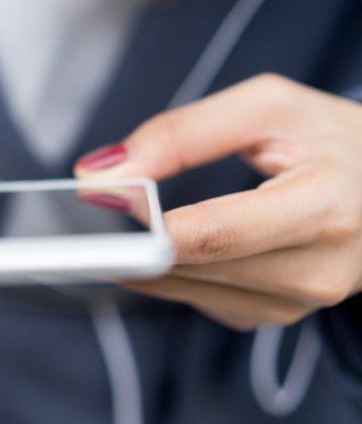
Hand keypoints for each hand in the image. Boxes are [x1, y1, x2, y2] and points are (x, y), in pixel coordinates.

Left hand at [75, 74, 361, 329]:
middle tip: (93, 208)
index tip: (98, 201)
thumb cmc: (329, 139)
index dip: (147, 224)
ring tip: (130, 218)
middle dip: (131, 238)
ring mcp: (298, 302)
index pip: (215, 234)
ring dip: (145, 257)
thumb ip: (180, 134)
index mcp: (325, 204)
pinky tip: (174, 243)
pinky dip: (172, 272)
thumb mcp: (265, 107)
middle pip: (191, 266)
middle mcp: (317, 268)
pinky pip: (199, 299)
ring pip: (185, 289)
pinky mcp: (276, 316)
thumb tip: (102, 173)